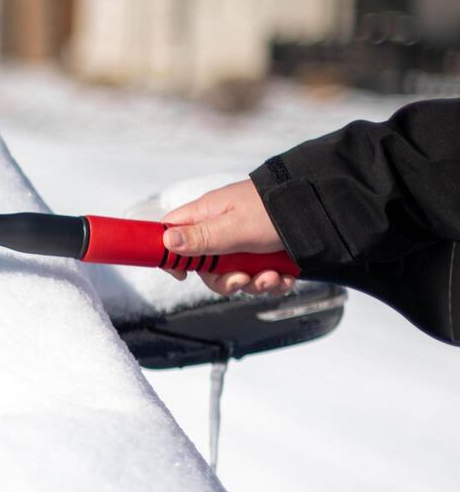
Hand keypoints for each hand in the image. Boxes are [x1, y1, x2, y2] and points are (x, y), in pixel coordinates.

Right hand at [161, 180, 293, 295]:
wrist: (325, 208)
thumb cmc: (277, 209)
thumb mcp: (236, 227)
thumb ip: (201, 237)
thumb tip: (166, 241)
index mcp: (208, 215)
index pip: (173, 232)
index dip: (172, 255)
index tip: (183, 274)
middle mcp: (223, 228)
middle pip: (206, 266)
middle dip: (225, 280)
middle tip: (241, 279)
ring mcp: (245, 242)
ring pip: (235, 274)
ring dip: (254, 283)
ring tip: (273, 277)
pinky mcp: (266, 253)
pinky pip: (259, 275)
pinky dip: (273, 282)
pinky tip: (285, 277)